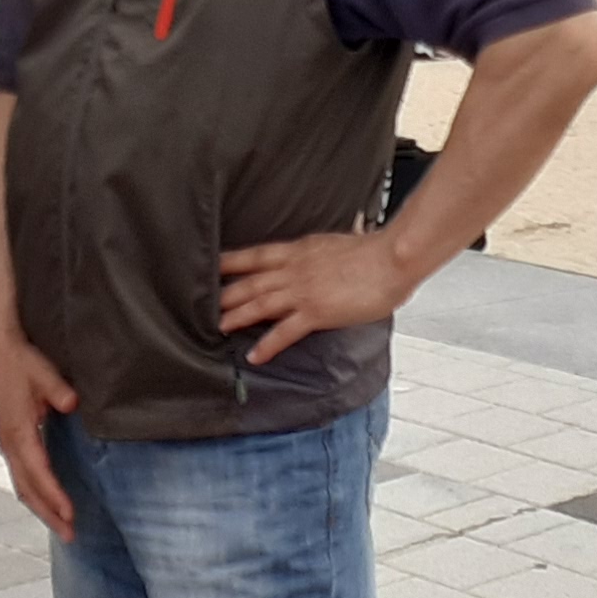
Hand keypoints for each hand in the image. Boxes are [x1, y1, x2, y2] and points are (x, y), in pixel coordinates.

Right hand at [0, 320, 82, 541]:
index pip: (37, 471)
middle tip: (71, 535)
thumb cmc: (21, 361)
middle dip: (49, 514)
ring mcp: (8, 445)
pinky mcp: (11, 443)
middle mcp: (10, 443)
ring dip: (42, 509)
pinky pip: (22, 477)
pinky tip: (49, 504)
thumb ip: (57, 389)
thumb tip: (72, 403)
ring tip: (63, 527)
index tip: (69, 513)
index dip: (53, 495)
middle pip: (28, 489)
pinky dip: (36, 495)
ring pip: (23, 487)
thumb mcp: (43, 371)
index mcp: (18, 430)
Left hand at [219, 230, 413, 366]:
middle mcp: (295, 269)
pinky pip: (284, 332)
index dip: (231, 261)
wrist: (392, 258)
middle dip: (226, 293)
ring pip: (259, 304)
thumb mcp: (342, 242)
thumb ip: (327, 250)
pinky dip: (267, 345)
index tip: (213, 264)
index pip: (257, 254)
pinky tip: (255, 356)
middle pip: (250, 281)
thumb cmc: (376, 251)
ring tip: (219, 326)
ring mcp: (302, 290)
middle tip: (204, 302)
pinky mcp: (315, 312)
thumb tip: (328, 250)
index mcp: (300, 249)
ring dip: (237, 316)